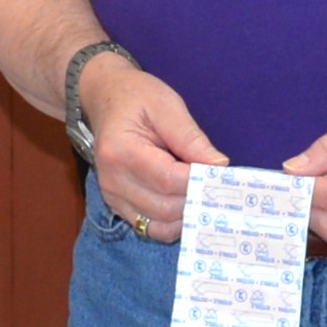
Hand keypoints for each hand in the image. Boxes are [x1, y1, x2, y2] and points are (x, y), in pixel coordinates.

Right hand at [76, 60, 230, 241]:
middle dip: (196, 198)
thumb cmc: (137, 98)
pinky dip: (173, 222)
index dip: (200, 181)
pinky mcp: (118, 207)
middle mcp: (113, 181)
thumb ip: (192, 139)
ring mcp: (113, 198)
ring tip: (200, 192)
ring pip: (161, 225)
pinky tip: (184, 202)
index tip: (221, 173)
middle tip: (216, 183)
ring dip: (187, 213)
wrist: (106, 99)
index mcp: (121, 151)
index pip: (169, 180)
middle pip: (166, 207)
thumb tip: (219, 167)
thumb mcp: (167, 106)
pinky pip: (151, 228)